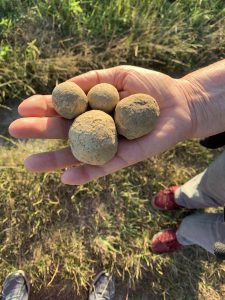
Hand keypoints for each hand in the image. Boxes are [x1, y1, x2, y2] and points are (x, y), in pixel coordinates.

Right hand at [9, 65, 193, 184]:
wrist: (179, 103)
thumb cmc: (150, 88)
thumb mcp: (118, 75)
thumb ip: (92, 81)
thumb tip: (63, 87)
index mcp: (94, 107)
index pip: (65, 108)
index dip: (45, 107)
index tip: (23, 107)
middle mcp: (98, 128)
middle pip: (66, 131)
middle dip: (41, 131)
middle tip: (15, 131)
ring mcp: (110, 144)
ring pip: (79, 154)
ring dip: (55, 159)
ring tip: (29, 164)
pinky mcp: (126, 157)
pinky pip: (103, 167)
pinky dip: (85, 174)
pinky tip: (66, 179)